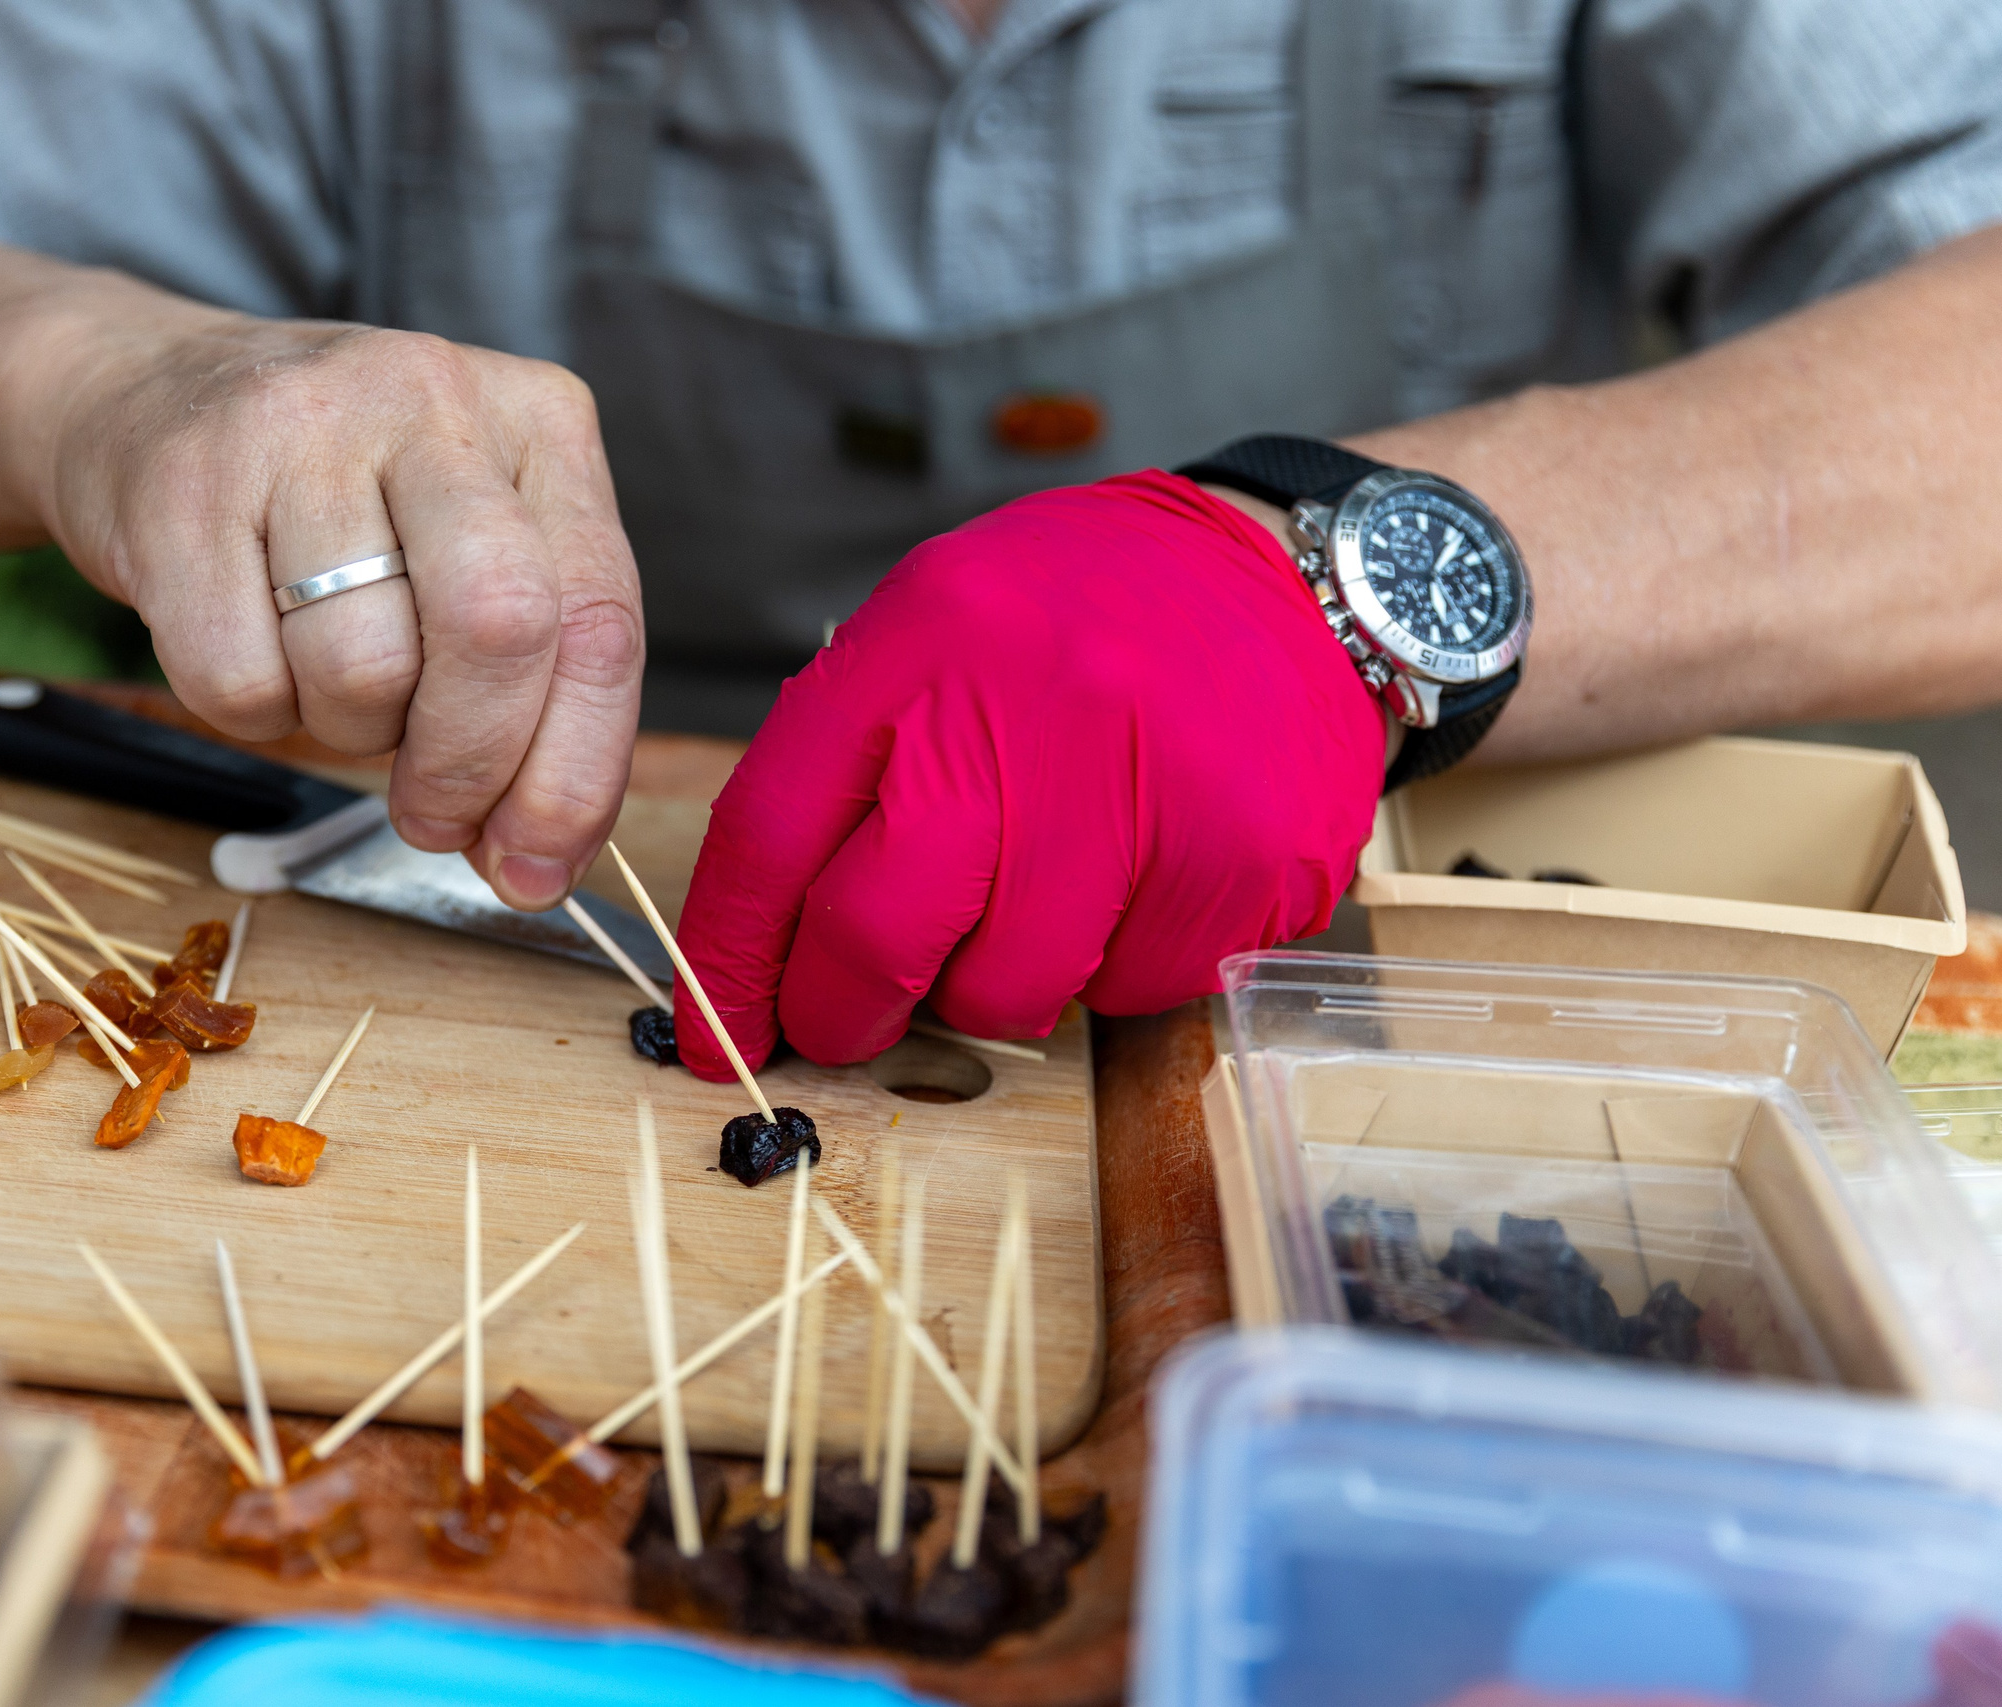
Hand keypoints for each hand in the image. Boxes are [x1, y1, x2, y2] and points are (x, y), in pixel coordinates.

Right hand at [27, 309, 642, 909]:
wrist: (139, 399)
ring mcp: (301, 430)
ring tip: (323, 673)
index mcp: (538, 422)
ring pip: (363, 668)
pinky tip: (246, 641)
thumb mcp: (466, 554)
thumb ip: (531, 691)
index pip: (599, 621)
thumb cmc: (338, 506)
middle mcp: (433, 402)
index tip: (540, 865)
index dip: (576, 773)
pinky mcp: (183, 485)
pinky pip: (238, 680)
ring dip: (347, 730)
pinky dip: (249, 711)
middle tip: (434, 816)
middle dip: (472, 764)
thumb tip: (537, 861)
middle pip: (498, 629)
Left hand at [668, 469, 1386, 1076]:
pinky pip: (1125, 989)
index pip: (773, 830)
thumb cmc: (1086, 617)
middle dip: (838, 1010)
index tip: (712, 1026)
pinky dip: (1106, 971)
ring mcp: (1140, 790)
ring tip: (1024, 914)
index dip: (728, 956)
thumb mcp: (942, 622)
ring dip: (989, 989)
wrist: (1289, 577)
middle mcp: (1026, 711)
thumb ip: (858, 758)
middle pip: (874, 932)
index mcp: (924, 641)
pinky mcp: (1237, 861)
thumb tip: (768, 937)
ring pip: (1004, 988)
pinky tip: (1131, 888)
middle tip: (841, 1027)